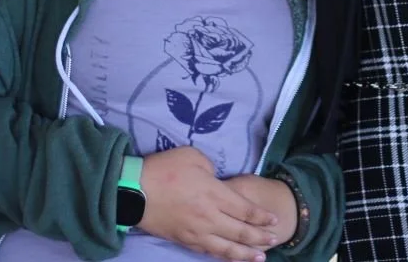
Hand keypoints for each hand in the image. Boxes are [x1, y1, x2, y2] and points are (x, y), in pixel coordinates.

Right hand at [138, 148, 283, 260]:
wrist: (133, 190)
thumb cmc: (164, 168)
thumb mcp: (193, 156)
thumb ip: (211, 168)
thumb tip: (216, 180)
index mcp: (214, 193)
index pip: (245, 210)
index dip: (262, 217)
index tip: (274, 220)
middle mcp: (209, 216)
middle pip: (240, 231)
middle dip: (260, 237)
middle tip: (275, 240)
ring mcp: (195, 231)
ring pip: (225, 247)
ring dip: (245, 254)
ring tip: (260, 258)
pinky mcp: (182, 239)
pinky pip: (207, 251)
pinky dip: (222, 256)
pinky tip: (229, 257)